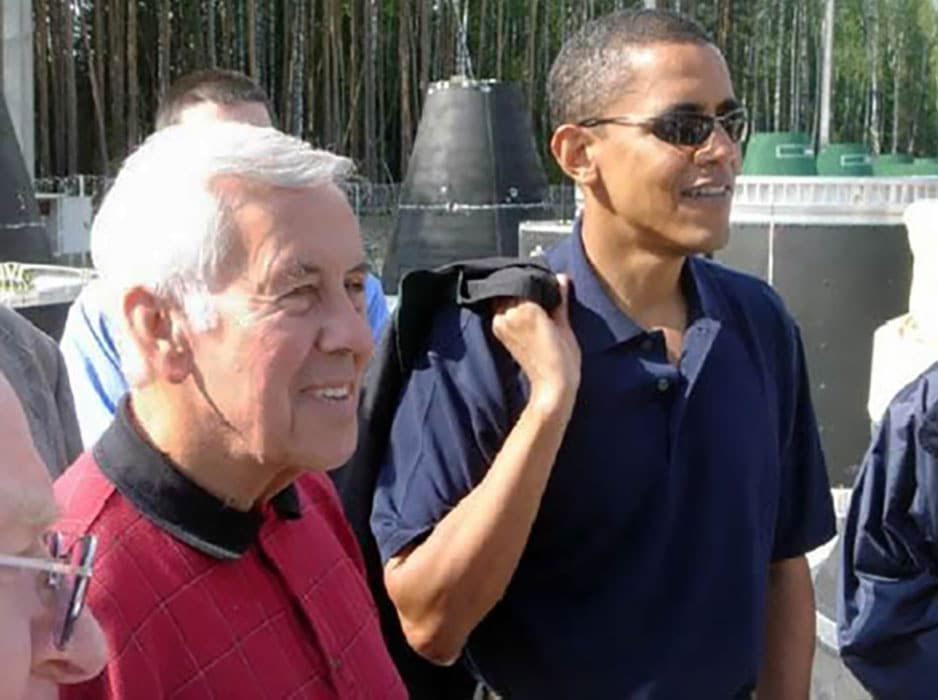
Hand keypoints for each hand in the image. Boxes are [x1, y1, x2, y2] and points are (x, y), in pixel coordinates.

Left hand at [491, 274, 580, 416]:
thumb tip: (561, 278)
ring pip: (506, 299)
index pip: (526, 281)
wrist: (551, 385)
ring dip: (517, 298)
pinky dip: (512, 309)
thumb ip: (560, 299)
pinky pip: (502, 312)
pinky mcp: (500, 334)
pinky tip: (528, 314)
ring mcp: (502, 325)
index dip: (536, 280)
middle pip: (513, 288)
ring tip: (536, 304)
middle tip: (542, 292)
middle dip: (525, 287)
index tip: (546, 281)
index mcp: (526, 309)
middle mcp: (509, 315)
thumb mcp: (565, 325)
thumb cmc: (563, 359)